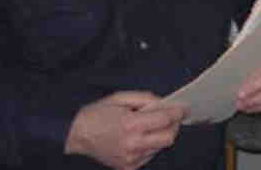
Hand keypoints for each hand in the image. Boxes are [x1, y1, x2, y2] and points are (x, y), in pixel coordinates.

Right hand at [64, 91, 187, 169]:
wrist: (76, 135)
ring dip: (161, 135)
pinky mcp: (129, 167)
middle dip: (174, 125)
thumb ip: (144, 99)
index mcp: (130, 124)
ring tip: (151, 125)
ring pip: (160, 147)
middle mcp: (133, 144)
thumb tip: (163, 102)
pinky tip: (140, 137)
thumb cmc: (97, 113)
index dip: (177, 112)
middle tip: (171, 116)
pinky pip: (150, 155)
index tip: (184, 108)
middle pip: (169, 138)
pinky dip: (150, 145)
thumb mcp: (119, 98)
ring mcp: (132, 159)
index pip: (164, 119)